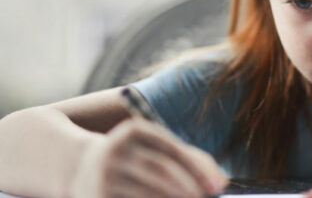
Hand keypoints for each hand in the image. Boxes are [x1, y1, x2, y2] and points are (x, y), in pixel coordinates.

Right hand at [69, 118, 228, 197]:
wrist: (79, 166)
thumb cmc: (134, 157)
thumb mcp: (156, 149)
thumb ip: (191, 160)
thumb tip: (221, 182)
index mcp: (135, 131)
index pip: (173, 149)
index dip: (198, 169)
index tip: (217, 187)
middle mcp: (116, 149)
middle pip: (162, 172)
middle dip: (190, 189)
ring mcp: (104, 174)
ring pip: (148, 192)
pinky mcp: (98, 197)